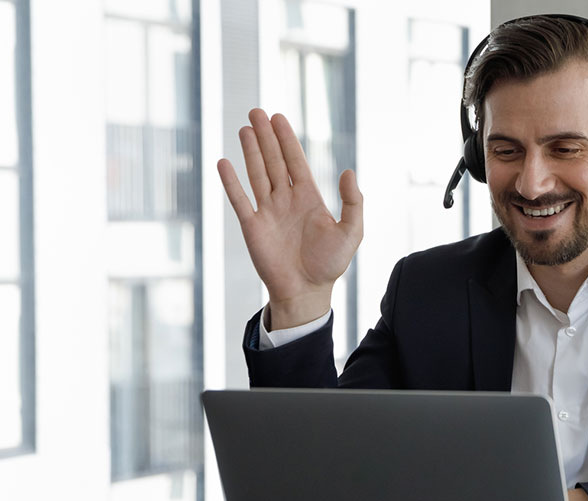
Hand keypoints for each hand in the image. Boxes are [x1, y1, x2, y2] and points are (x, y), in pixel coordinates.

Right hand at [217, 108, 362, 329]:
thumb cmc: (330, 264)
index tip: (278, 117)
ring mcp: (268, 212)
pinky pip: (239, 199)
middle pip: (274, 161)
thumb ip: (353, 202)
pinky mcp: (252, 226)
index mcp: (309, 198)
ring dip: (250, 152)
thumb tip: (347, 171)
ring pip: (257, 174)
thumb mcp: (351, 232)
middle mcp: (286, 200)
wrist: (306, 291)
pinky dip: (231, 182)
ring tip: (245, 128)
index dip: (286, 139)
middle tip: (256, 111)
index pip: (295, 161)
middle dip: (266, 137)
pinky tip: (224, 163)